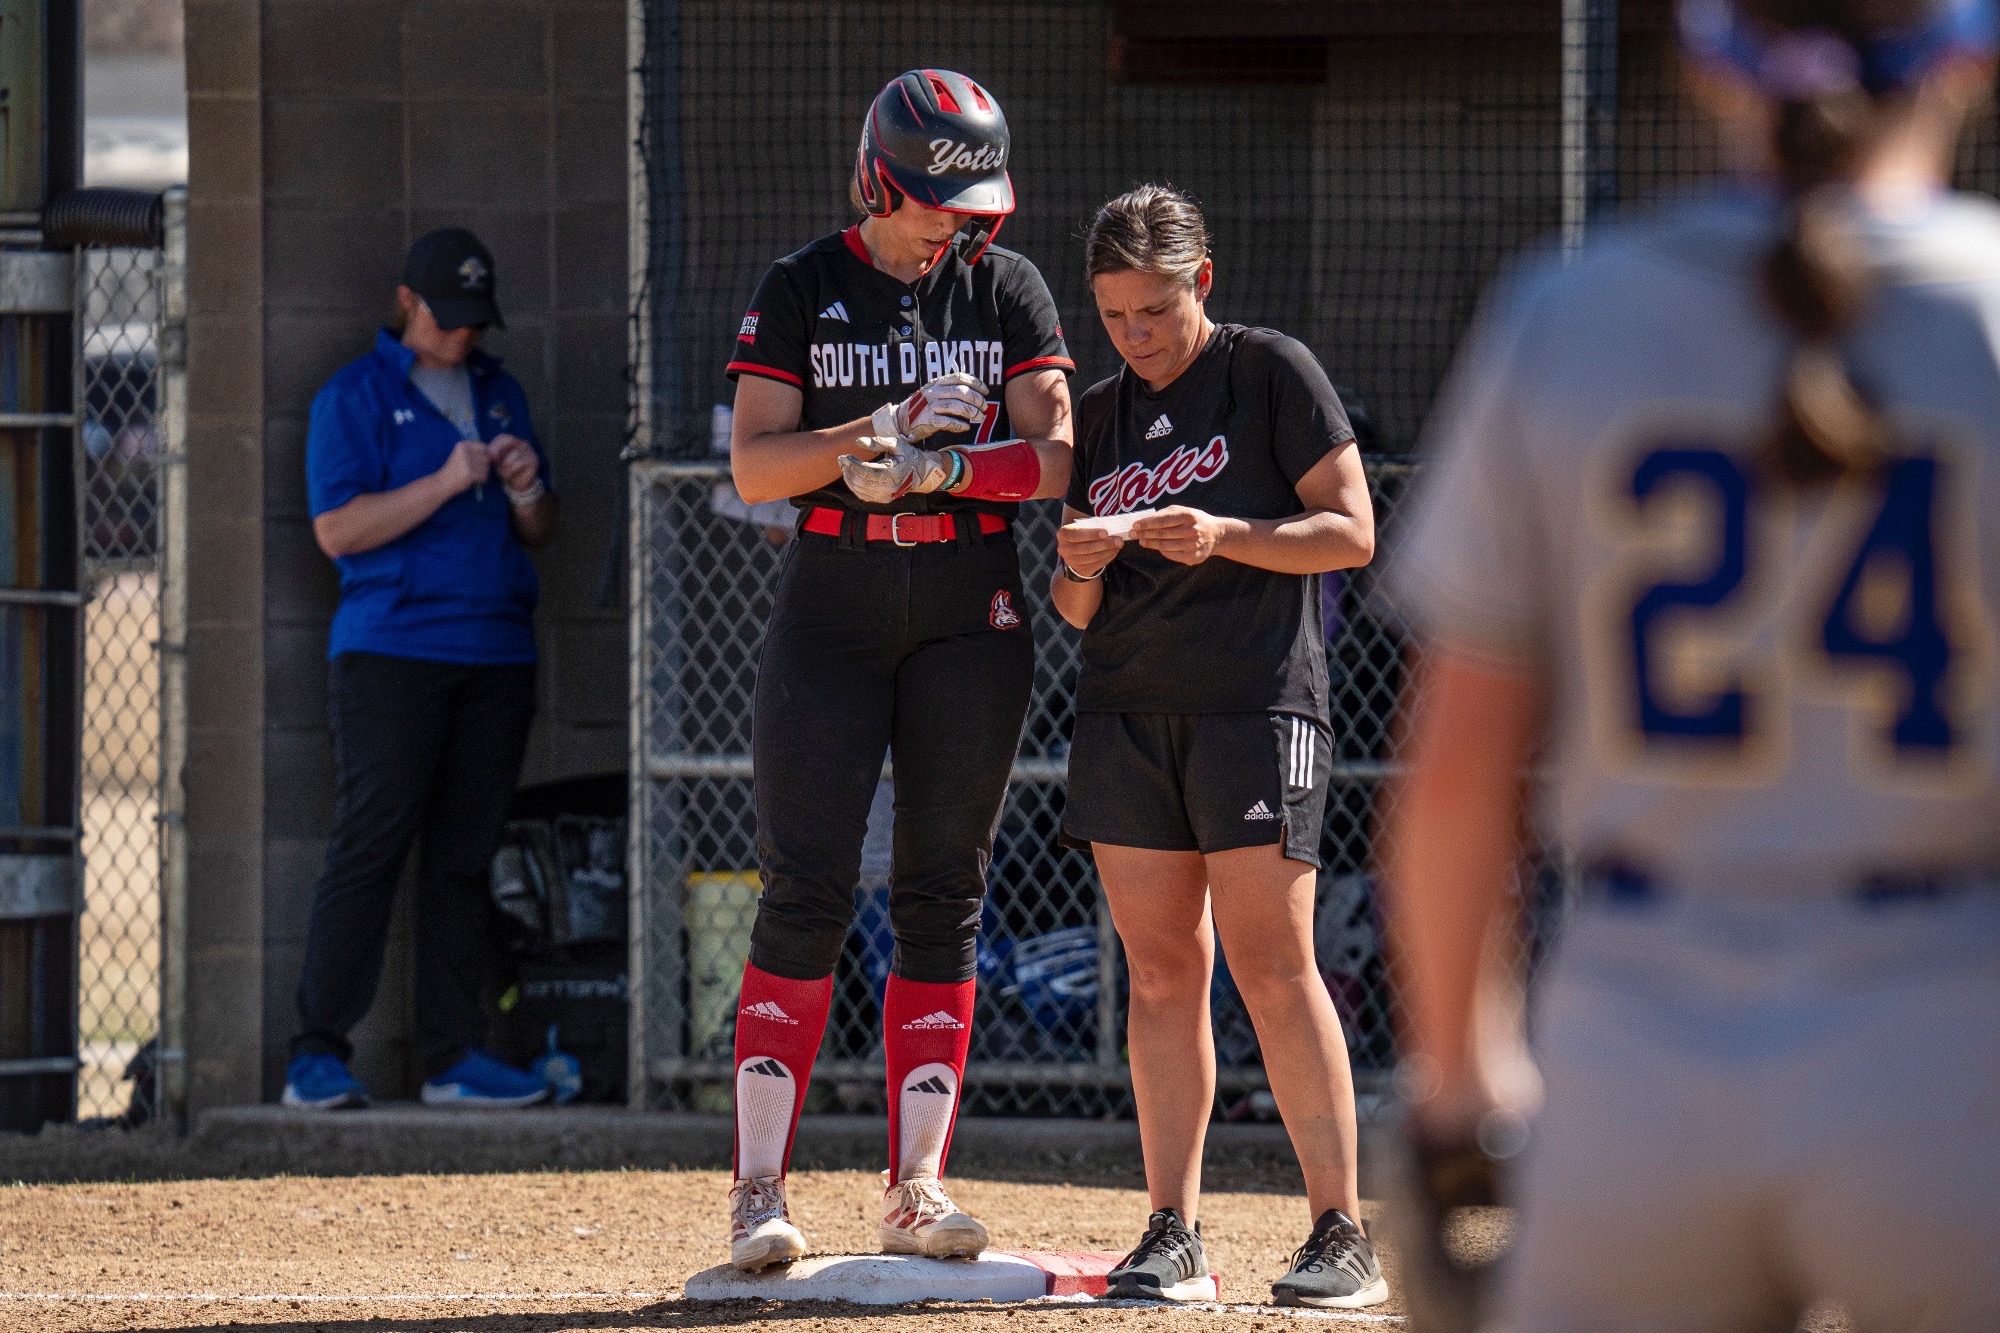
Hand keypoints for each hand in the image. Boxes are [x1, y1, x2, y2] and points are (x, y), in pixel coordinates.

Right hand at [436, 438, 490, 494]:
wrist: (442, 483)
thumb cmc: (454, 470)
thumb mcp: (461, 456)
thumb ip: (475, 452)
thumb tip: (495, 456)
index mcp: (463, 444)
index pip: (484, 447)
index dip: (483, 456)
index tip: (475, 463)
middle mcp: (465, 451)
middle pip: (486, 458)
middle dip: (483, 466)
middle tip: (472, 472)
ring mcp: (468, 462)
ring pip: (486, 468)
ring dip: (482, 474)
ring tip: (470, 476)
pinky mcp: (470, 473)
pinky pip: (484, 476)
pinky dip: (480, 481)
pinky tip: (471, 481)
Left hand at [488, 433, 539, 492]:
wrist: (517, 485)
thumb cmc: (506, 470)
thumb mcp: (497, 461)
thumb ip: (493, 454)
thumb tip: (488, 453)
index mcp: (513, 442)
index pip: (504, 437)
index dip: (495, 444)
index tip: (489, 455)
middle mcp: (523, 444)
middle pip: (510, 440)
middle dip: (499, 449)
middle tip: (494, 460)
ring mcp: (530, 451)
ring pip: (514, 453)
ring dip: (505, 465)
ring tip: (501, 473)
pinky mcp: (533, 461)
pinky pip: (520, 463)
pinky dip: (511, 470)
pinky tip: (508, 475)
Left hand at [837, 437, 953, 504]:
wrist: (921, 472)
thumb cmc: (907, 455)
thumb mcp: (896, 444)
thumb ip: (877, 442)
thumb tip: (858, 441)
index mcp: (893, 473)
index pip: (866, 471)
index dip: (852, 464)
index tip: (844, 456)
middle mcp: (890, 488)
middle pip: (861, 482)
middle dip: (848, 470)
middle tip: (841, 460)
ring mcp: (886, 496)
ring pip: (860, 490)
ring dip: (849, 479)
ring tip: (844, 467)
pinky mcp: (883, 500)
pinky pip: (863, 496)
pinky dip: (854, 487)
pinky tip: (851, 476)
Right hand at [871, 372, 987, 443]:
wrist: (901, 420)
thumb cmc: (923, 407)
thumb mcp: (935, 392)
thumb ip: (951, 390)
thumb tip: (976, 393)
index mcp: (937, 382)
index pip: (959, 377)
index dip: (975, 383)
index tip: (985, 391)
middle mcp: (933, 392)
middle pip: (961, 392)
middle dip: (977, 400)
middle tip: (984, 407)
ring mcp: (929, 406)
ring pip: (956, 406)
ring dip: (971, 412)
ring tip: (980, 418)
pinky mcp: (927, 420)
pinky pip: (947, 421)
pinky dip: (959, 425)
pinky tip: (966, 427)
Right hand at [1055, 519, 1124, 578]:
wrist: (1076, 550)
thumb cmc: (1083, 533)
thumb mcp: (1084, 526)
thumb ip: (1094, 525)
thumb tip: (1112, 527)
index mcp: (1063, 534)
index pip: (1076, 534)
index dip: (1091, 534)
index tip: (1106, 533)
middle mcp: (1064, 548)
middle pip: (1085, 548)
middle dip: (1104, 544)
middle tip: (1118, 540)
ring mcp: (1071, 561)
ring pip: (1092, 557)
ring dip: (1108, 551)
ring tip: (1119, 545)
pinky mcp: (1080, 569)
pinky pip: (1096, 564)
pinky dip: (1107, 558)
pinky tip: (1114, 551)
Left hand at [1130, 505, 1233, 565]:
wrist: (1216, 535)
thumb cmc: (1195, 520)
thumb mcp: (1184, 510)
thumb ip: (1166, 513)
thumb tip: (1145, 521)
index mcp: (1189, 516)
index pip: (1163, 520)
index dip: (1147, 523)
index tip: (1135, 525)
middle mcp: (1192, 530)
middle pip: (1162, 534)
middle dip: (1144, 534)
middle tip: (1132, 534)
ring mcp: (1193, 545)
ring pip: (1165, 545)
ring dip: (1150, 543)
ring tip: (1141, 541)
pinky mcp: (1193, 557)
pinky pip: (1171, 554)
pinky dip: (1161, 550)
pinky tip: (1155, 546)